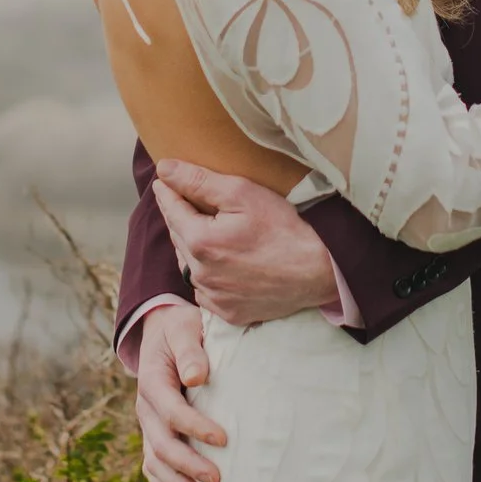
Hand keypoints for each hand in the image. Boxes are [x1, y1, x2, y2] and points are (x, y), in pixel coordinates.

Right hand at [136, 303, 226, 481]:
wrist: (162, 330)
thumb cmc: (180, 327)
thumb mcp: (185, 327)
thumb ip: (190, 350)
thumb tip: (197, 377)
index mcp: (152, 381)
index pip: (173, 411)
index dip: (196, 428)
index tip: (224, 440)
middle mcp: (146, 406)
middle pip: (162, 443)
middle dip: (188, 464)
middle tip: (216, 479)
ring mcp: (148, 422)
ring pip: (154, 459)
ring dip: (174, 481)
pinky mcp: (153, 430)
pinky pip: (150, 462)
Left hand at [152, 161, 339, 326]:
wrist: (317, 271)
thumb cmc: (282, 229)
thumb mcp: (242, 193)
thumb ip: (199, 181)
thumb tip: (164, 169)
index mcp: (199, 242)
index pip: (172, 210)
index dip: (167, 192)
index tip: (163, 179)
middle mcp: (200, 274)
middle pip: (179, 237)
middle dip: (181, 217)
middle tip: (187, 200)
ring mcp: (213, 297)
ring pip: (189, 265)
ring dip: (192, 247)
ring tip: (208, 230)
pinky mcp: (227, 312)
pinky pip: (206, 289)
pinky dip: (208, 274)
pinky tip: (223, 261)